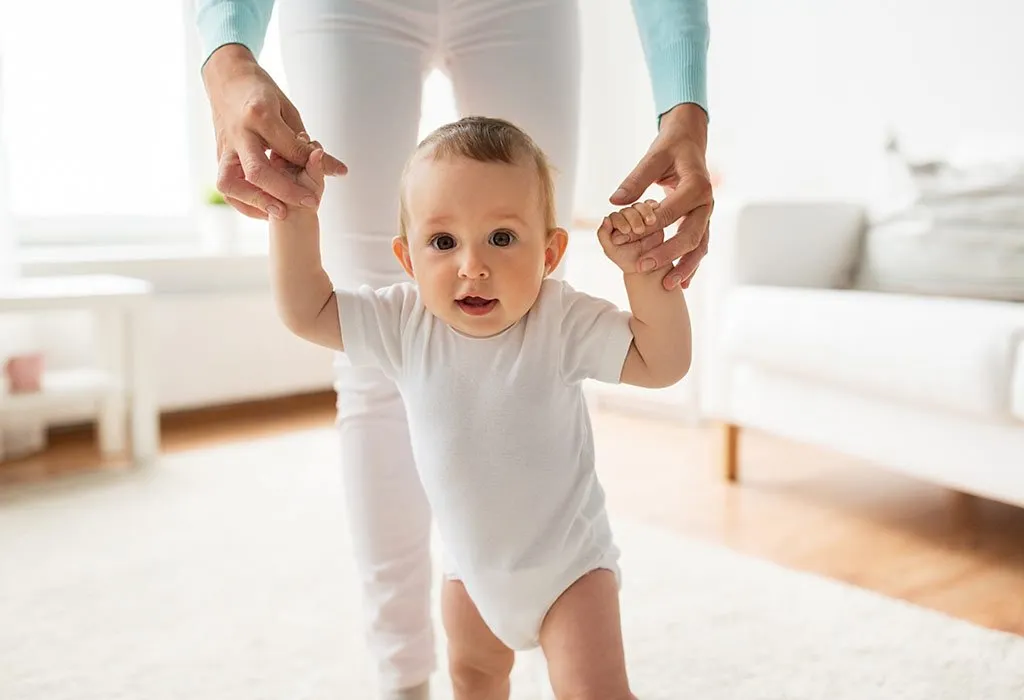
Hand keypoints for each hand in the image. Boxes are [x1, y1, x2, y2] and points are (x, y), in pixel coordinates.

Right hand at [202, 44, 346, 219]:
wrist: (227, 79)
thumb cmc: (261, 93)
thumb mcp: (288, 110)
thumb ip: (306, 144)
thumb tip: (338, 171)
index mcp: (259, 115)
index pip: (287, 147)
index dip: (308, 166)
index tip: (325, 180)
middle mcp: (239, 133)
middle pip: (257, 171)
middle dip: (285, 192)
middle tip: (309, 203)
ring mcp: (225, 146)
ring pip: (231, 183)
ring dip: (256, 202)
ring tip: (281, 211)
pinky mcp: (219, 155)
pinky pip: (226, 186)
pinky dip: (244, 202)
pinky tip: (265, 208)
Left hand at [597, 201, 665, 274]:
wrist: (646, 267)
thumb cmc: (626, 259)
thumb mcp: (611, 250)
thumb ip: (604, 235)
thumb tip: (605, 218)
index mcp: (613, 224)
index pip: (615, 217)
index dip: (620, 221)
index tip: (626, 230)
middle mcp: (625, 218)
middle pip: (628, 210)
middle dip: (633, 218)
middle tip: (639, 230)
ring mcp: (640, 216)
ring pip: (640, 207)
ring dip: (645, 211)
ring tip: (650, 221)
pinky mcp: (652, 216)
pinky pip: (652, 206)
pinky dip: (653, 205)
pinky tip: (656, 207)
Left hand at [609, 103, 712, 289]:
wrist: (691, 142)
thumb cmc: (671, 148)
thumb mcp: (653, 157)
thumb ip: (635, 179)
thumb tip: (615, 201)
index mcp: (696, 185)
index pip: (671, 212)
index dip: (648, 228)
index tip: (628, 241)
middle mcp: (706, 202)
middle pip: (690, 235)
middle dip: (668, 254)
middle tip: (644, 267)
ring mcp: (707, 214)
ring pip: (699, 246)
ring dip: (685, 267)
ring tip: (668, 285)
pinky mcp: (703, 220)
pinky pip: (699, 246)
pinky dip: (691, 265)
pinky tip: (682, 283)